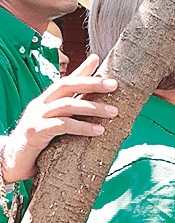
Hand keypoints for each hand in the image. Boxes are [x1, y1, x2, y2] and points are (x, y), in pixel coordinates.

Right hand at [3, 55, 117, 182]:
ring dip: (93, 108)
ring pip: (67, 105)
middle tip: (114, 84)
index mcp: (45, 102)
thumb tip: (96, 111)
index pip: (65, 81)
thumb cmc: (39, 146)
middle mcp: (40, 105)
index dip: (81, 70)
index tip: (97, 58)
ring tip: (114, 112)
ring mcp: (36, 118)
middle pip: (66, 86)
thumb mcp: (56, 128)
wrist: (12, 164)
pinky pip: (62, 125)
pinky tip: (98, 131)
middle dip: (91, 83)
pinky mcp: (35, 132)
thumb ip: (71, 117)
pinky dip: (82, 127)